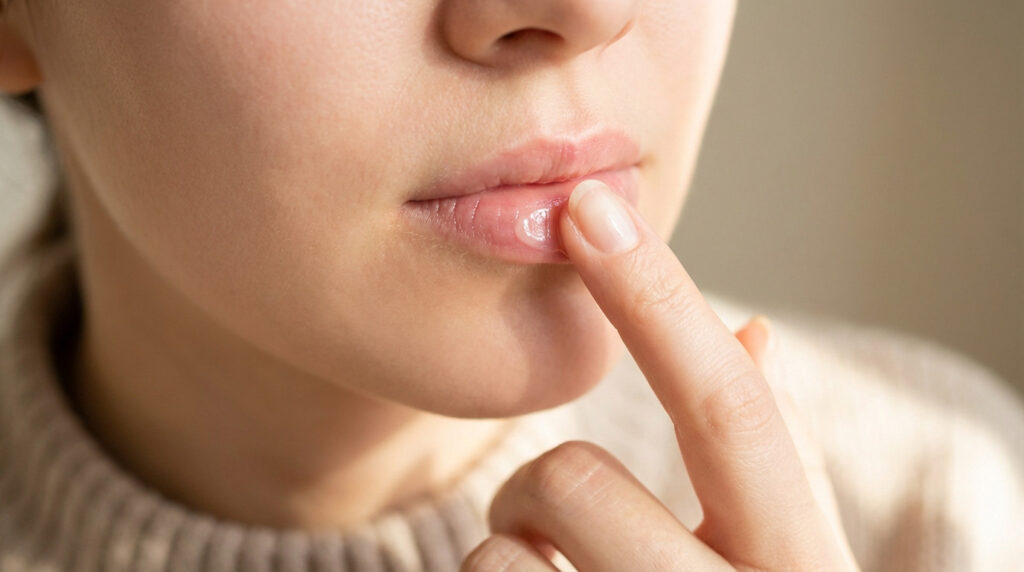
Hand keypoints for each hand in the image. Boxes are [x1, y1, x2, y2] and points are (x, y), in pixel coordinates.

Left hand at [462, 180, 858, 570]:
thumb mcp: (789, 548)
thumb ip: (778, 450)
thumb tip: (755, 331)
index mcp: (797, 563)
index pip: (729, 409)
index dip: (657, 300)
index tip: (589, 207)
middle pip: (576, 482)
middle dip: (537, 485)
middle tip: (544, 514)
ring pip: (505, 551)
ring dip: (506, 543)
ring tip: (545, 570)